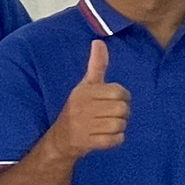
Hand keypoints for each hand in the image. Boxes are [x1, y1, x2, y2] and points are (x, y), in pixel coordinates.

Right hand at [49, 38, 129, 157]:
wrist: (61, 138)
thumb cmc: (78, 108)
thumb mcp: (85, 85)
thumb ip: (96, 65)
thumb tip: (99, 41)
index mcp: (85, 92)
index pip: (119, 92)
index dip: (122, 97)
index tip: (113, 100)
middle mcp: (84, 107)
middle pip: (123, 109)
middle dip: (121, 113)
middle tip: (110, 115)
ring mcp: (85, 126)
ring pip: (120, 124)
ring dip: (118, 127)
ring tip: (106, 125)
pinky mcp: (89, 142)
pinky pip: (116, 140)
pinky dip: (115, 140)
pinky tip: (105, 136)